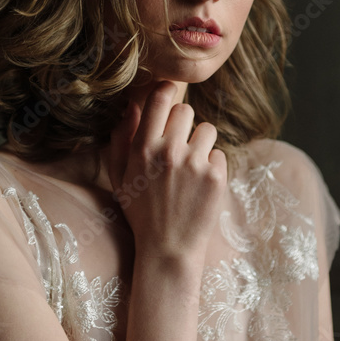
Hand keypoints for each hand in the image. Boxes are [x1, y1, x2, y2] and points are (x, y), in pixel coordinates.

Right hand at [107, 81, 227, 258]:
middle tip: (179, 145)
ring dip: (202, 144)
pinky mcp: (216, 177)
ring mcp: (195, 164)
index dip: (167, 90)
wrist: (168, 249)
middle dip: (184, 124)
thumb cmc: (141, 212)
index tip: (170, 93)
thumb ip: (121, 140)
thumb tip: (131, 106)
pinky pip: (220, 155)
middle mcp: (169, 152)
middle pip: (186, 110)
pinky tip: (200, 186)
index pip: (160, 99)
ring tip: (191, 167)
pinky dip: (213, 167)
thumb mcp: (120, 177)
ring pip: (207, 130)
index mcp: (143, 149)